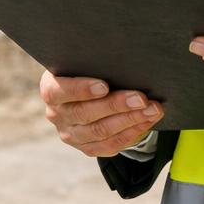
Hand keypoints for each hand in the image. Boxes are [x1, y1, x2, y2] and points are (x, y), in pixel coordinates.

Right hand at [38, 71, 162, 157]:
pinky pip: (110, 145)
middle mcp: (57, 115)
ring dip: (130, 120)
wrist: (84, 94)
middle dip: (117, 105)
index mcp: (51, 89)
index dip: (82, 89)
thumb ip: (95, 63)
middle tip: (141, 98)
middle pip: (86, 113)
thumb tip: (122, 56)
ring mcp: (71, 134)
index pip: (60, 91)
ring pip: (101, 132)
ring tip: (152, 109)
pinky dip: (132, 133)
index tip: (105, 85)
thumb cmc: (87, 70)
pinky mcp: (86, 147)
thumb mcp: (83, 63)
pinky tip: (147, 121)